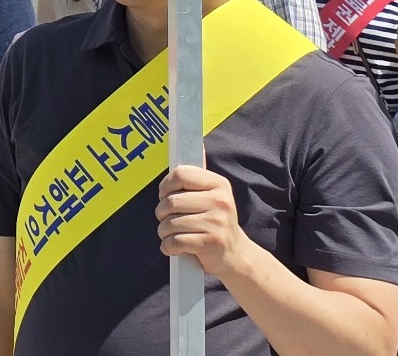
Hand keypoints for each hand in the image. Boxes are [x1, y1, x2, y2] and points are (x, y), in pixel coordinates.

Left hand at [156, 164, 249, 278]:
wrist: (235, 254)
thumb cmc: (215, 220)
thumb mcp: (212, 195)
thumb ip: (199, 176)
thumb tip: (197, 142)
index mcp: (218, 184)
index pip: (180, 174)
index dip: (165, 186)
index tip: (165, 195)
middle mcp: (220, 201)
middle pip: (171, 201)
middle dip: (161, 213)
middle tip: (166, 218)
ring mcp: (217, 222)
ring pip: (170, 223)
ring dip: (163, 232)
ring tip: (170, 234)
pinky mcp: (211, 242)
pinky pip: (175, 241)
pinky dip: (168, 246)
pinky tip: (173, 247)